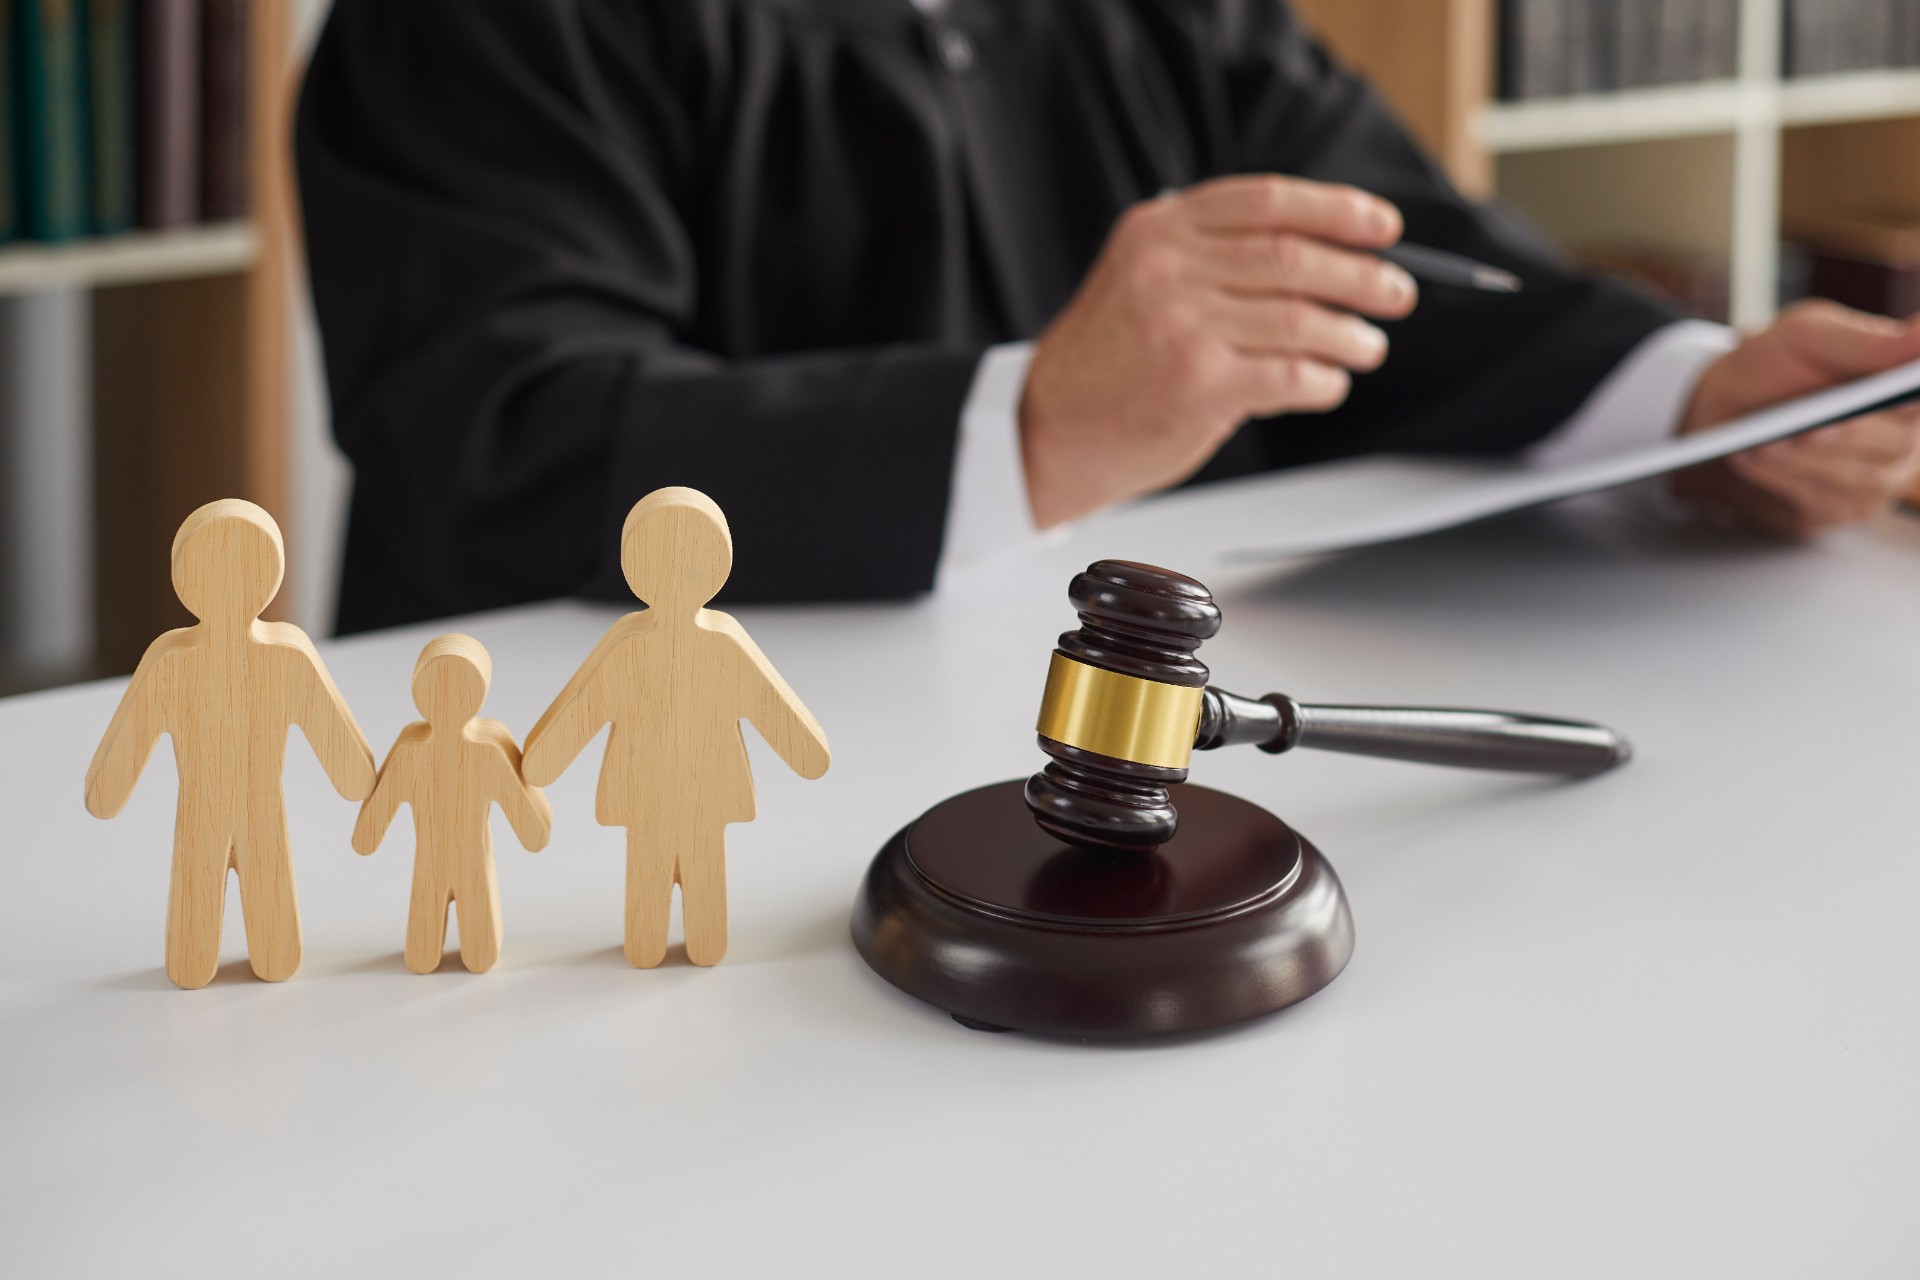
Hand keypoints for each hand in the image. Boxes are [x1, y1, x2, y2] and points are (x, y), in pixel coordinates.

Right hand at [1019, 175, 1418, 526]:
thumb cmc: (1107, 361)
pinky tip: (1328, 384)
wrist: (1049, 429)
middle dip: (1360, 275)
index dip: (1336, 210)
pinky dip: (1323, 380)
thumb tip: (1322, 257)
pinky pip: (1291, 374)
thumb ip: (1211, 256)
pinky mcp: (1198, 383)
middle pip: (1294, 257)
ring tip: (1368, 345)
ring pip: (1302, 319)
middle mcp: (1169, 269)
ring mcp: (1183, 325)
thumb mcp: (1141, 278)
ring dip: (1350, 335)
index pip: (1267, 201)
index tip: (1382, 226)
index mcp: (1158, 230)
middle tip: (1395, 292)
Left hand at [1673, 302, 1919, 537]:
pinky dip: (1779, 481)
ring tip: (1761, 443)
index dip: (1897, 408)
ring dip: (1802, 462)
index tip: (1858, 410)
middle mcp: (1900, 443)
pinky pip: (1816, 506)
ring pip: (1852, 482)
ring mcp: (1871, 485)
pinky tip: (1749, 460)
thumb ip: (1868, 342)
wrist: (1722, 406)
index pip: (1918, 405)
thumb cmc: (1774, 366)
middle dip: (1841, 438)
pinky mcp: (1831, 513)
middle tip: (1802, 431)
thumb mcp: (1810, 336)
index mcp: (1908, 396)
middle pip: (1892, 448)